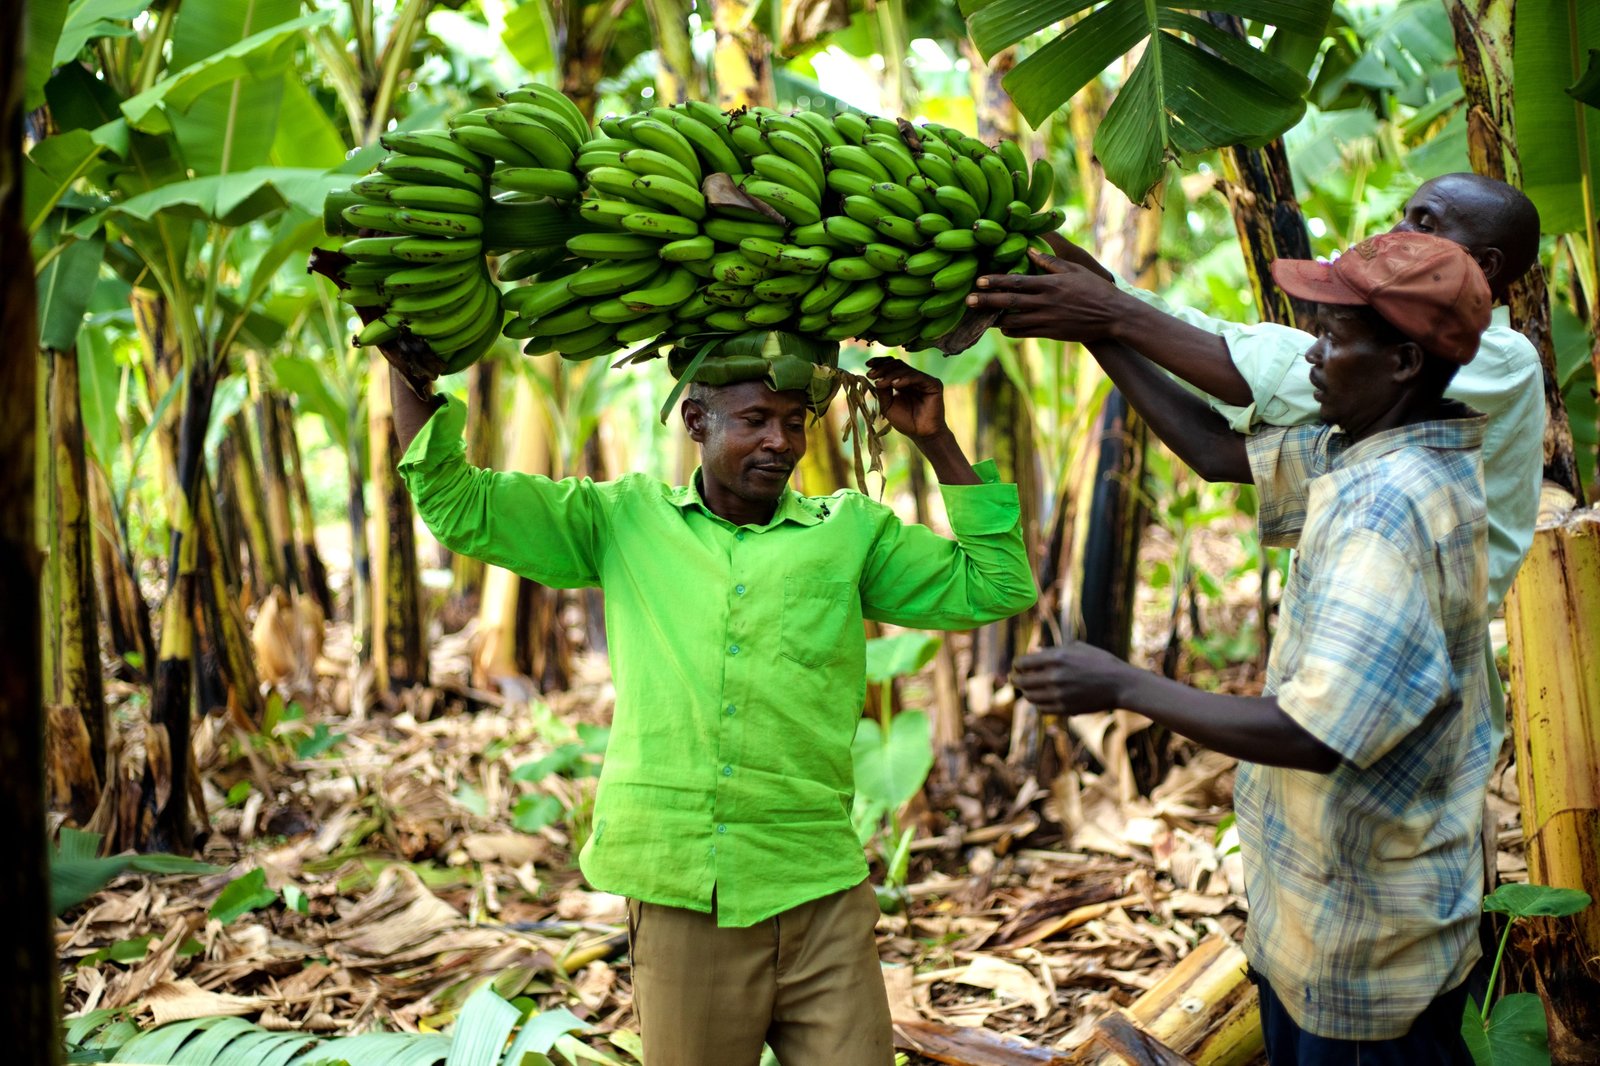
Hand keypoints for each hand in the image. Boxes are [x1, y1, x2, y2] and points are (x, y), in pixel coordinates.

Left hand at [866, 356, 947, 440]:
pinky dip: (905, 378)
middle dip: (883, 368)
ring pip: (906, 369)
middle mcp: (913, 378)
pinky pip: (918, 377)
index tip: (868, 365)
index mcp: (902, 381)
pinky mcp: (933, 384)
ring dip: (891, 375)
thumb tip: (875, 376)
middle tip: (871, 375)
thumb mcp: (887, 405)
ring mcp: (924, 380)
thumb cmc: (905, 422)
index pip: (891, 366)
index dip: (880, 363)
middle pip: (897, 365)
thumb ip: (882, 391)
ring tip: (880, 383)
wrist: (921, 434)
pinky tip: (895, 385)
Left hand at [966, 248, 1127, 341]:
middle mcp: (1046, 302)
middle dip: (987, 301)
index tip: (979, 280)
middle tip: (968, 300)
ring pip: (1014, 321)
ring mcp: (1047, 319)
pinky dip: (1012, 331)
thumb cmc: (1095, 288)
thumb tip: (1029, 250)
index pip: (1017, 281)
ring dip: (994, 319)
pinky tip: (1002, 328)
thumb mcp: (1074, 269)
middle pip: (1010, 302)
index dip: (996, 281)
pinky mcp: (1051, 333)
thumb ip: (1050, 261)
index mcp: (1050, 284)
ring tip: (977, 317)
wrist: (1113, 316)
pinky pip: (1026, 333)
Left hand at [1011, 641, 1136, 714]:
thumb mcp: (1077, 648)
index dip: (1016, 665)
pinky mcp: (1065, 709)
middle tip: (1014, 678)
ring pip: (1030, 697)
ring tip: (1026, 689)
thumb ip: (1053, 651)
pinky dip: (1037, 703)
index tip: (1017, 666)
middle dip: (1015, 679)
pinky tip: (1039, 698)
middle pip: (1022, 681)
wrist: (1120, 684)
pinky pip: (1041, 708)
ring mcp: (1059, 695)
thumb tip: (1033, 653)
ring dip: (1025, 692)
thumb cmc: (1100, 662)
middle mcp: (1055, 676)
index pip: (1023, 663)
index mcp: (1057, 658)